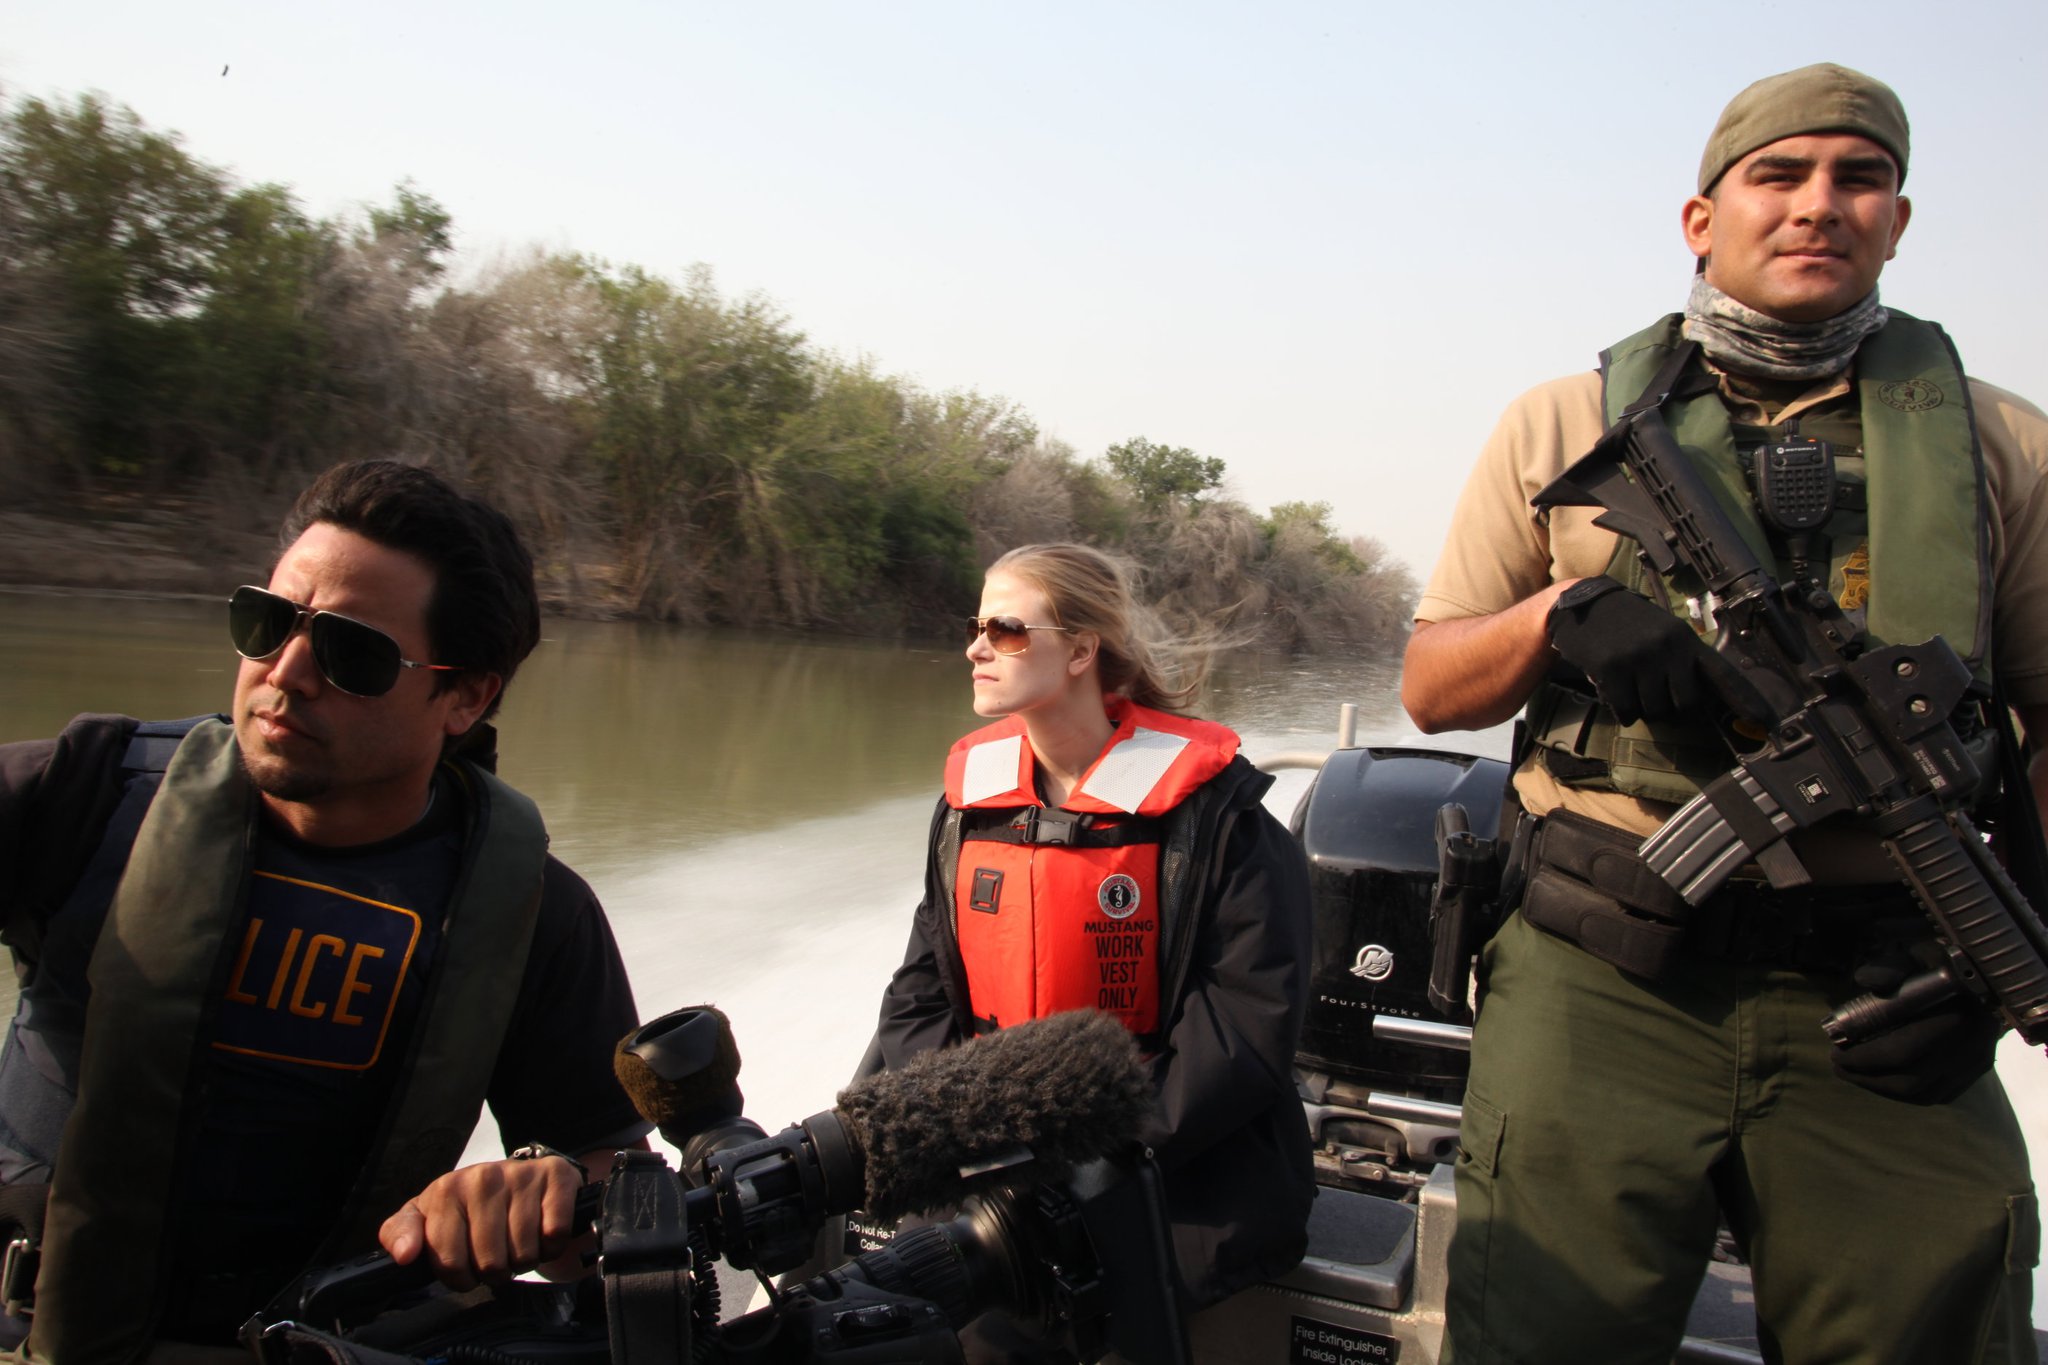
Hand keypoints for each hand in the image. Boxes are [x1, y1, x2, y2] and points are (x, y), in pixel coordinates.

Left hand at [379, 1153, 592, 1290]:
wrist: (521, 1181)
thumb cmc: (470, 1210)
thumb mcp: (428, 1220)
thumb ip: (401, 1235)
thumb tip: (404, 1256)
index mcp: (446, 1190)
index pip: (450, 1262)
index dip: (461, 1278)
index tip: (467, 1269)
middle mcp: (482, 1177)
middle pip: (490, 1262)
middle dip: (496, 1271)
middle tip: (497, 1257)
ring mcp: (521, 1175)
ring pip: (524, 1251)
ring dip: (524, 1260)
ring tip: (518, 1245)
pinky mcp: (557, 1176)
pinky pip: (555, 1233)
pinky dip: (552, 1245)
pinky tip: (542, 1234)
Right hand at [1547, 577, 1771, 727]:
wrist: (1584, 605)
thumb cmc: (1627, 624)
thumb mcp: (1663, 632)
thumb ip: (1683, 661)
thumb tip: (1698, 703)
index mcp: (1686, 639)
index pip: (1722, 674)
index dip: (1744, 699)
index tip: (1764, 722)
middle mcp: (1668, 647)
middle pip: (1685, 704)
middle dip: (1671, 710)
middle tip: (1656, 698)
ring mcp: (1640, 657)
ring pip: (1654, 710)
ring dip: (1643, 709)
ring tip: (1632, 689)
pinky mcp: (1613, 668)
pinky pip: (1626, 709)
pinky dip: (1622, 711)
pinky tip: (1615, 694)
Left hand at [1830, 948, 2001, 1105]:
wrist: (1988, 979)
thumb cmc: (1946, 964)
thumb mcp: (1919, 955)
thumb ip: (1891, 966)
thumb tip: (1863, 980)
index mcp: (1955, 1015)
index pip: (1902, 1052)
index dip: (1864, 1059)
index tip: (1836, 1052)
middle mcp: (1970, 1046)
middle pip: (1911, 1082)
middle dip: (1867, 1078)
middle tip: (1838, 1065)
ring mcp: (1977, 1063)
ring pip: (1925, 1094)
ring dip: (1883, 1089)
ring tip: (1855, 1073)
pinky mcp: (1978, 1071)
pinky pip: (1940, 1094)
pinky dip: (1907, 1093)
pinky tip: (1884, 1079)